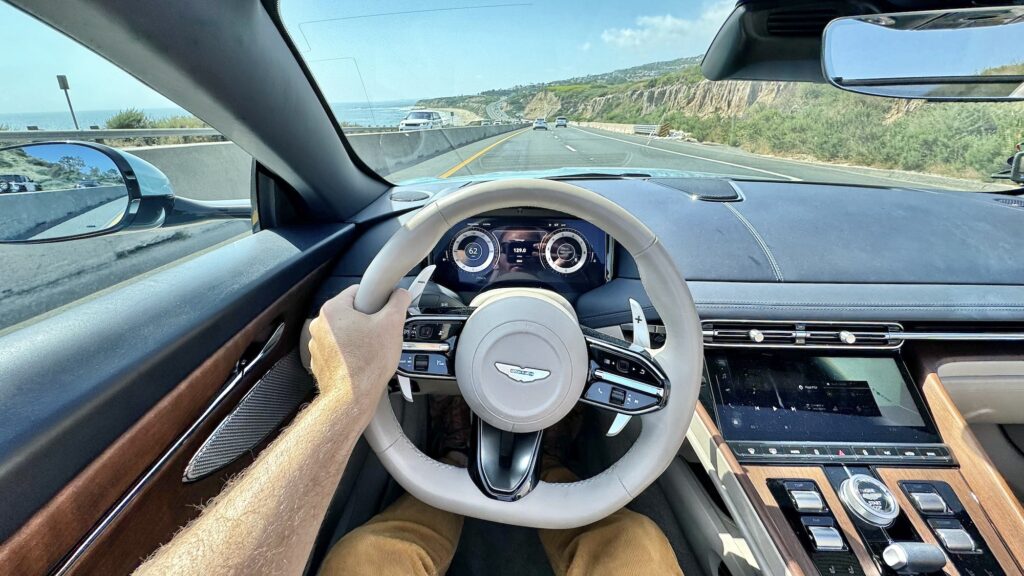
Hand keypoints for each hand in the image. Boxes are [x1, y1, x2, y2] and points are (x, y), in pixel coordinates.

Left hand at [308, 285, 410, 415]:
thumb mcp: (392, 324)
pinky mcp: (321, 361)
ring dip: (358, 337)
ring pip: (345, 332)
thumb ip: (398, 302)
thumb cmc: (368, 364)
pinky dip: (350, 353)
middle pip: (351, 313)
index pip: (358, 291)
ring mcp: (318, 345)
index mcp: (333, 310)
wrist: (353, 397)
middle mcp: (320, 326)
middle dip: (367, 321)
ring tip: (372, 350)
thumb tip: (400, 294)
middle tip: (381, 333)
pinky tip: (362, 361)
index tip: (384, 309)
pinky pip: (339, 350)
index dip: (376, 299)